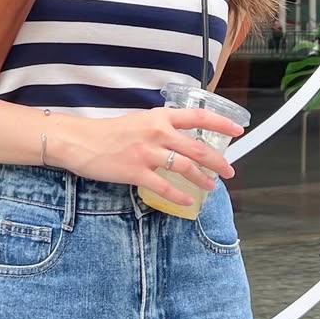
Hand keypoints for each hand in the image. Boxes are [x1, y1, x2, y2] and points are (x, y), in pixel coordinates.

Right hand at [50, 108, 241, 209]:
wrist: (81, 141)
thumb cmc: (109, 132)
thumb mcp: (140, 121)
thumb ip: (162, 128)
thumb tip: (182, 139)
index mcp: (159, 117)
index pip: (198, 117)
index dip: (221, 123)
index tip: (238, 130)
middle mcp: (157, 133)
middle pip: (197, 148)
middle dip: (218, 161)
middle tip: (229, 171)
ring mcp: (147, 153)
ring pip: (185, 168)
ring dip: (202, 179)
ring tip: (211, 186)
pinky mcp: (136, 172)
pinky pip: (164, 187)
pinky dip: (179, 196)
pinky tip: (188, 201)